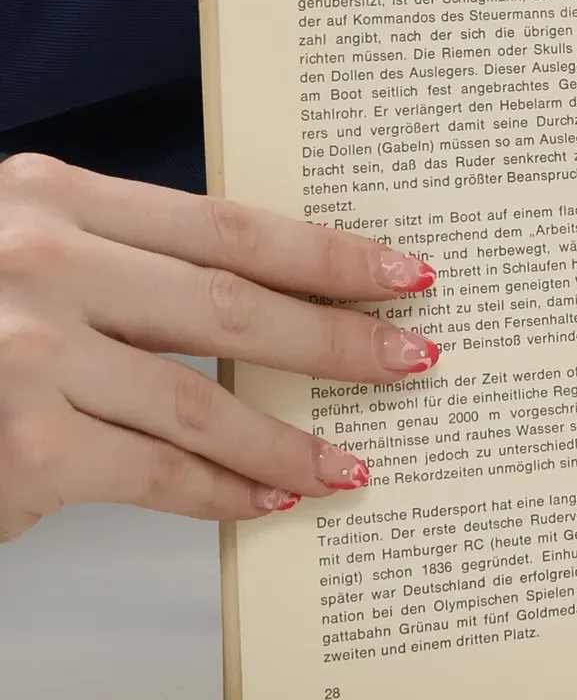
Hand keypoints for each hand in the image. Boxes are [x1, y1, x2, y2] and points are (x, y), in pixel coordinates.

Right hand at [0, 154, 439, 541]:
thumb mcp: (22, 257)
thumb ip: (122, 262)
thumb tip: (275, 294)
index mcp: (47, 198)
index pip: (226, 225)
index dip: (327, 253)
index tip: (406, 274)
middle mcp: (36, 263)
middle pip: (231, 306)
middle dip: (338, 339)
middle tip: (415, 359)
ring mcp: (24, 357)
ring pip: (205, 405)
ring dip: (292, 440)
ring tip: (353, 462)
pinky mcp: (24, 448)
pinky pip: (158, 476)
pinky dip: (226, 495)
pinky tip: (272, 502)